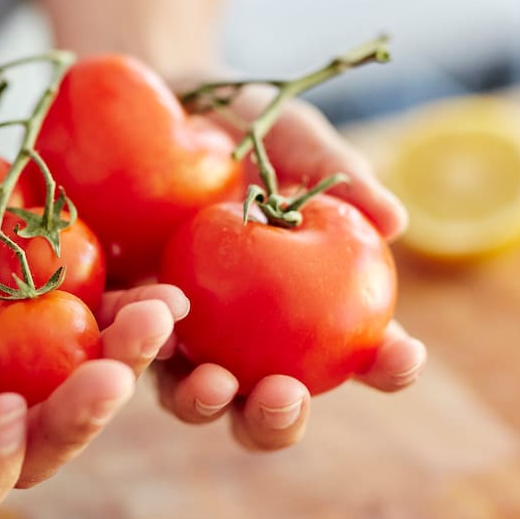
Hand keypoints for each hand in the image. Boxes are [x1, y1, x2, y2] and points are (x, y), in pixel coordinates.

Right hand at [0, 143, 182, 518]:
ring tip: (158, 316)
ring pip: (80, 388)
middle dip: (79, 419)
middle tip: (112, 374)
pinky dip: (129, 306)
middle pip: (37, 449)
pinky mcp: (37, 308)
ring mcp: (8, 364)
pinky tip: (163, 285)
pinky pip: (94, 319)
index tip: (5, 411)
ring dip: (126, 361)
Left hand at [153, 90, 426, 449]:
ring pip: (192, 398)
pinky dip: (138, 345)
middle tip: (283, 394)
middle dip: (278, 419)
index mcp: (306, 305)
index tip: (400, 355)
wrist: (152, 100)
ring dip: (206, 403)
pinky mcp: (118, 316)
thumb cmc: (240, 122)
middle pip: (267, 406)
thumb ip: (337, 172)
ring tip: (212, 382)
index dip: (387, 366)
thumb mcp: (289, 134)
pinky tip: (151, 327)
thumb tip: (396, 221)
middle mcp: (243, 337)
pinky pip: (126, 344)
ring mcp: (178, 334)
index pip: (359, 353)